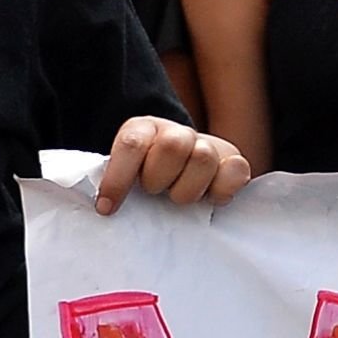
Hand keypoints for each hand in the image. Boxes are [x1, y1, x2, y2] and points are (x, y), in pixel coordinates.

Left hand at [95, 115, 250, 213]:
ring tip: (178, 198)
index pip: (132, 144)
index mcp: (144, 129)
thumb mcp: (125, 175)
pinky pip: (236, 169)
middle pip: (173, 145)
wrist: (183, 173)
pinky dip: (222, 188)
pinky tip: (210, 199)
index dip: (118, 178)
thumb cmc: (147, 182)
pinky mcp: (233, 161)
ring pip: (203, 157)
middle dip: (159, 178)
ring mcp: (207, 145)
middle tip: (155, 192)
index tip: (107, 208)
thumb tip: (101, 204)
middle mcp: (176, 133)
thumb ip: (114, 180)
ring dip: (187, 188)